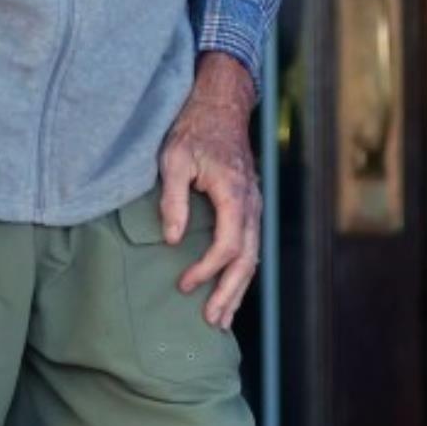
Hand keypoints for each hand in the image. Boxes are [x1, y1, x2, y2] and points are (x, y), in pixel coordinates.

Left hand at [158, 52, 260, 330]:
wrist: (221, 104)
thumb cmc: (194, 129)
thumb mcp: (173, 158)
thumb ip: (172, 199)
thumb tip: (174, 240)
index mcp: (235, 193)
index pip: (228, 245)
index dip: (207, 269)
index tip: (184, 284)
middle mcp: (251, 204)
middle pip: (247, 259)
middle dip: (230, 293)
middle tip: (211, 321)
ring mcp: (254, 205)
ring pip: (252, 256)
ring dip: (238, 289)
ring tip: (223, 318)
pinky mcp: (249, 206)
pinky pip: (250, 245)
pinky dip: (241, 271)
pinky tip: (230, 288)